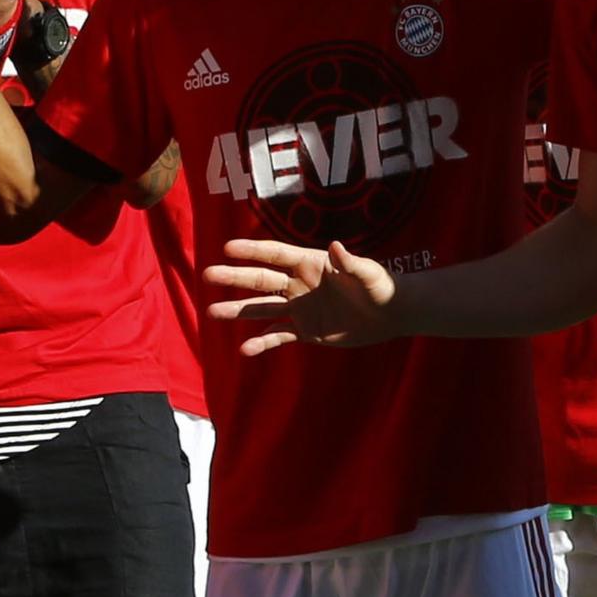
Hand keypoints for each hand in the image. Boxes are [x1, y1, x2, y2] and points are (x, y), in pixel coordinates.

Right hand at [204, 237, 401, 354]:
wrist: (389, 314)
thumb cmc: (380, 286)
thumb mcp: (368, 273)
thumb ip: (350, 262)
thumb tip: (335, 246)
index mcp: (309, 263)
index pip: (275, 255)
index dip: (252, 251)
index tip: (226, 248)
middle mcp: (298, 284)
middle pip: (260, 279)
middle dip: (233, 277)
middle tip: (207, 275)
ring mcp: (299, 308)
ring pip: (262, 308)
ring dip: (237, 310)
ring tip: (211, 313)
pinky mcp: (305, 330)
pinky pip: (278, 335)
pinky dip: (262, 342)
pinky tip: (245, 350)